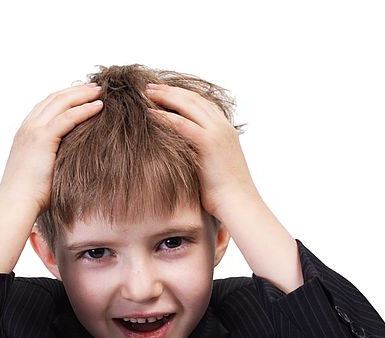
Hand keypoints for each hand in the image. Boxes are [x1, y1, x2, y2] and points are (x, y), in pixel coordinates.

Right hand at [0, 83, 103, 215]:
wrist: (16, 204)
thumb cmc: (30, 197)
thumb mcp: (41, 172)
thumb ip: (53, 160)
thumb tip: (70, 163)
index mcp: (25, 134)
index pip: (46, 106)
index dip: (65, 97)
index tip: (83, 94)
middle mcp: (27, 127)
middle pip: (54, 99)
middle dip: (76, 91)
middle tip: (96, 87)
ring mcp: (33, 131)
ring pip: (61, 103)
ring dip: (82, 94)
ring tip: (100, 91)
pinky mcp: (42, 138)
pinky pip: (68, 117)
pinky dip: (84, 109)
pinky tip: (99, 106)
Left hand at [143, 83, 258, 219]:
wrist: (238, 203)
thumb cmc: (224, 193)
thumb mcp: (214, 165)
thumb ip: (202, 152)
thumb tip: (185, 153)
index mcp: (225, 129)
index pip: (202, 103)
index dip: (182, 95)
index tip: (164, 91)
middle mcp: (222, 126)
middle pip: (193, 99)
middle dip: (170, 91)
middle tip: (150, 86)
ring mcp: (217, 132)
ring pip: (187, 105)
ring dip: (165, 97)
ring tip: (146, 92)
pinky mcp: (208, 143)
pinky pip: (181, 124)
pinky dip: (165, 116)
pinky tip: (149, 113)